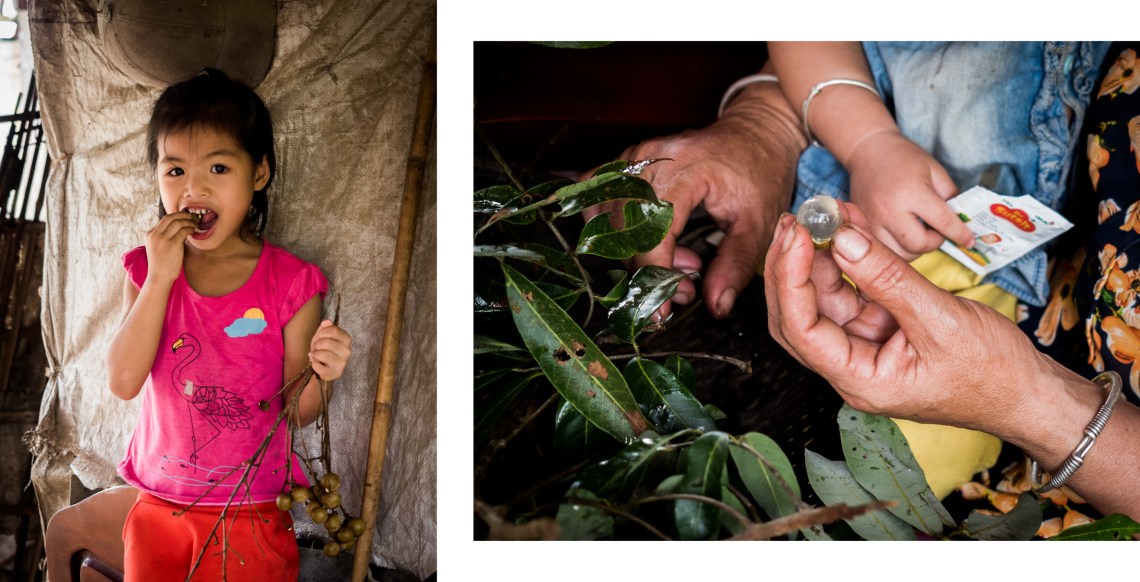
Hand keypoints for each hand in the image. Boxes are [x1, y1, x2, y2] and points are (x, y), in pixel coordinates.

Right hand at [144, 212, 196, 284]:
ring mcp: (163, 239)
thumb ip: (163, 236)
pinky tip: (193, 231)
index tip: (184, 217)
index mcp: (150, 234)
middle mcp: (154, 235)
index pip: (164, 219)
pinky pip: (184, 231)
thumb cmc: (161, 263)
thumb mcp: (157, 247)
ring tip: (194, 224)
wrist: (159, 277)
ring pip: (178, 223)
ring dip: (188, 222)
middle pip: (170, 217)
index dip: (176, 216)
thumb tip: (177, 226)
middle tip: (191, 216)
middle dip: (182, 215)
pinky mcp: (172, 244)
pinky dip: (190, 229)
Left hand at [309, 320, 351, 380]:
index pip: (334, 330)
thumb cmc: (325, 349)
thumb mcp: (324, 336)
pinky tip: (316, 363)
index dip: (322, 332)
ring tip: (316, 355)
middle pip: (326, 342)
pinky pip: (319, 367)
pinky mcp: (336, 373)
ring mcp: (342, 363)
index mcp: (347, 339)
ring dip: (315, 354)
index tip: (320, 337)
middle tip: (316, 348)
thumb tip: (327, 321)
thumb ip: (325, 328)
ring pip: (322, 355)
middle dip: (317, 344)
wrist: (326, 366)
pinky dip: (314, 364)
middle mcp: (347, 351)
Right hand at [583, 84, 804, 318]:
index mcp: (685, 169)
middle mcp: (649, 159)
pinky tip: (649, 242)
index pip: (652, 232)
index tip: (662, 313)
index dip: (653, 277)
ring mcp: (631, 158)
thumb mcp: (759, 223)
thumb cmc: (759, 174)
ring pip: (607, 223)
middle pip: (624, 231)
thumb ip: (735, 266)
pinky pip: (599, 205)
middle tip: (686, 286)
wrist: (754, 133)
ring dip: (634, 255)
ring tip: (678, 260)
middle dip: (648, 271)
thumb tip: (715, 306)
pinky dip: (616, 233)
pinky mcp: (623, 163)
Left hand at [763, 205, 1049, 431]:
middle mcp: (852, 366)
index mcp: (859, 380)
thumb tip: (842, 240)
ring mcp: (864, 347)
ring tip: (825, 213)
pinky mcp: (881, 328)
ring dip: (820, 256)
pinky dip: (849, 259)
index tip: (796, 236)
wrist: (1028, 391)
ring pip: (824, 298)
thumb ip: (888, 279)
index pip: (802, 330)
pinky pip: (853, 291)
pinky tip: (850, 227)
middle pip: (800, 314)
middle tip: (795, 219)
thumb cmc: (992, 371)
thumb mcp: (940, 319)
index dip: (790, 280)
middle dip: (791, 266)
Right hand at [845, 131, 973, 259]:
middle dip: (933, 242)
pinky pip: (884, 249)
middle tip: (935, 230)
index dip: (960, 233)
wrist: (867, 152)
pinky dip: (897, 247)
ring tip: (917, 232)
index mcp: (912, 193)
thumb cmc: (903, 158)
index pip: (943, 222)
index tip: (968, 240)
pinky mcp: (862, 227)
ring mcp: (872, 221)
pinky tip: (901, 234)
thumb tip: (961, 222)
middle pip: (918, 246)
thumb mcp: (935, 170)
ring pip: (899, 253)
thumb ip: (950, 196)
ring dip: (914, 247)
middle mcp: (889, 210)